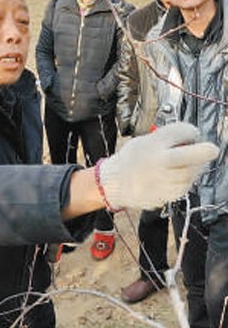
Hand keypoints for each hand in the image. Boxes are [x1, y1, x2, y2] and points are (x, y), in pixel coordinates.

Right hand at [98, 122, 218, 210]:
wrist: (116, 183)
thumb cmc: (132, 159)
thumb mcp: (146, 140)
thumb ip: (169, 137)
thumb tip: (194, 138)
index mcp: (153, 145)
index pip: (183, 132)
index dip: (190, 131)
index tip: (191, 134)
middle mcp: (159, 162)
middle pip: (193, 155)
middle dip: (206, 151)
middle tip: (211, 149)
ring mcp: (164, 181)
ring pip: (192, 172)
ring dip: (195, 166)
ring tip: (183, 163)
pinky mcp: (167, 195)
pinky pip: (185, 186)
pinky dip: (185, 179)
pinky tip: (175, 176)